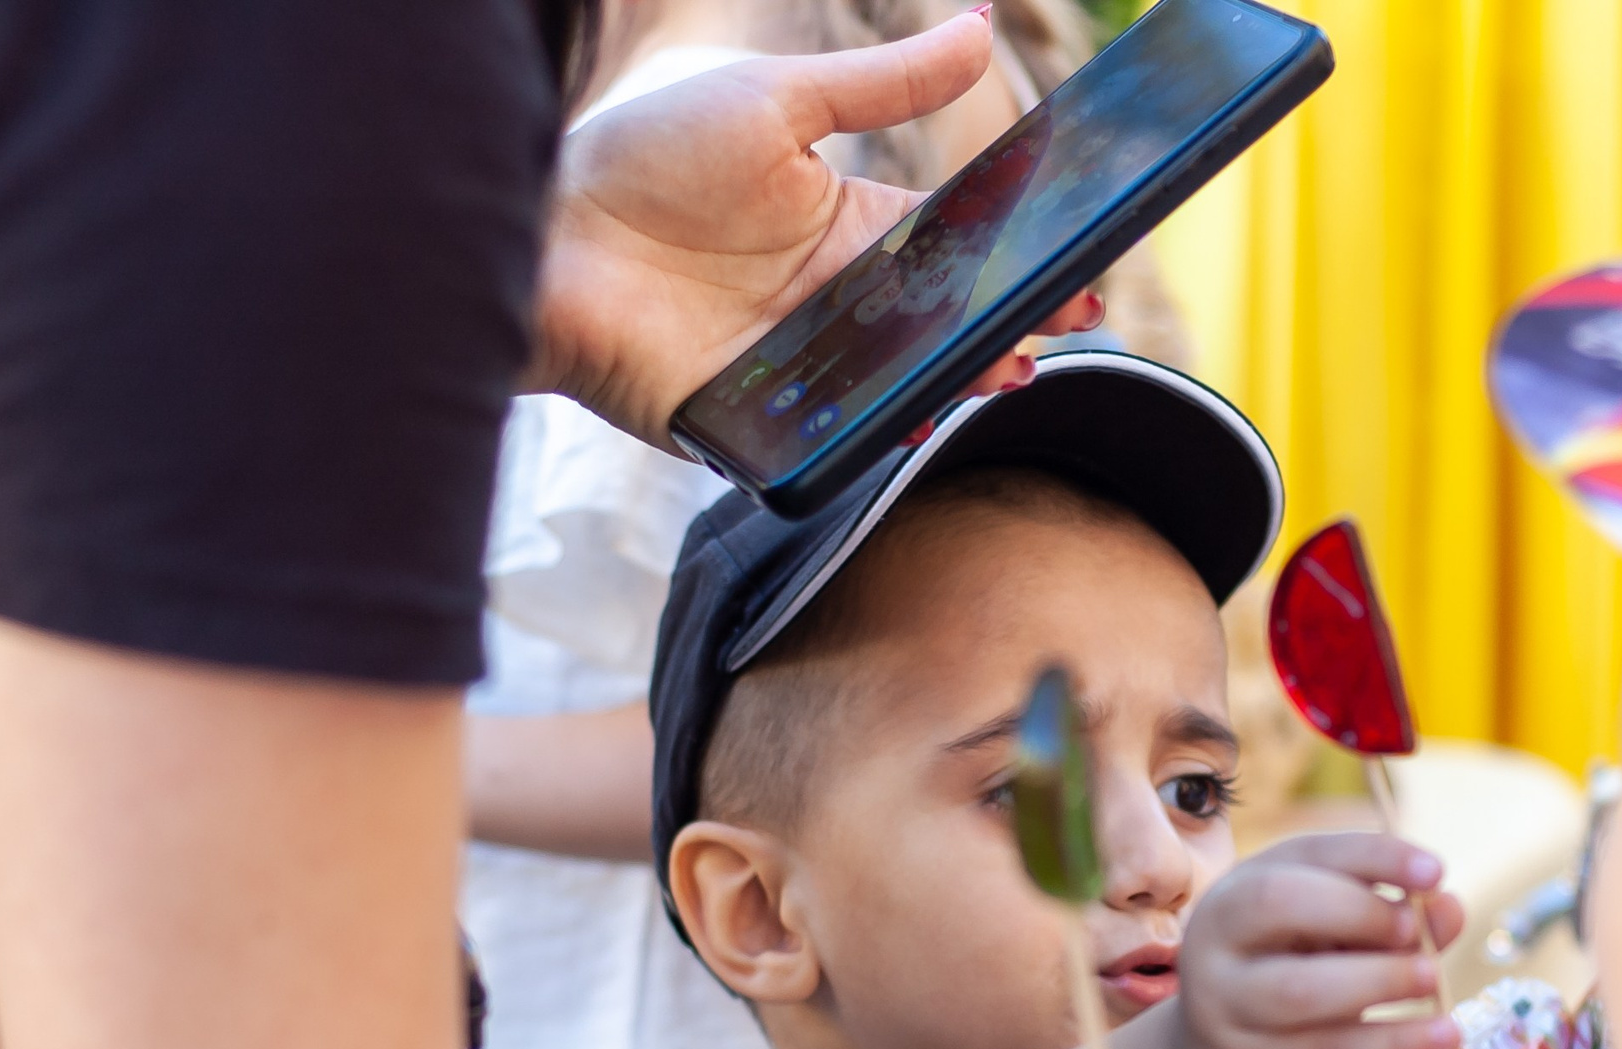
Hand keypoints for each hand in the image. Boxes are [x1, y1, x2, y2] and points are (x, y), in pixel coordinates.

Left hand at [531, 14, 1099, 447]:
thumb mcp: (777, 104)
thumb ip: (884, 84)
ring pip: (900, 382)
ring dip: (958, 376)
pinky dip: (878, 429)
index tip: (1080, 265)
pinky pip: (833, 435)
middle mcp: (833, 304)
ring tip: (1005, 366)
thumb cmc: (643, 159)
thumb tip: (983, 27)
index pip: (953, 250)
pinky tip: (919, 413)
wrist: (541, 232)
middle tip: (1068, 323)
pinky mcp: (758, 424)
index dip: (1015, 259)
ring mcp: (801, 369)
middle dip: (1010, 324)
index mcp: (846, 228)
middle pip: (941, 323)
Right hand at [1173, 833, 1466, 1048]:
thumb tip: (1448, 907)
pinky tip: (1438, 1039)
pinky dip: (1392, 1045)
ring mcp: (1222, 1009)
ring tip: (1436, 983)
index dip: (1374, 856)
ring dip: (1381, 981)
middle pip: (1276, 903)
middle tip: (1416, 933)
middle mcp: (1214, 941)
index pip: (1305, 854)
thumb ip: (1391, 918)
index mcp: (1240, 891)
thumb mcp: (1335, 938)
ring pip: (1300, 989)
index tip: (1436, 871)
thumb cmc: (1293, 978)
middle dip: (1360, 911)